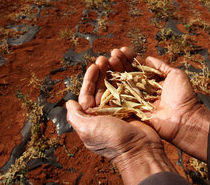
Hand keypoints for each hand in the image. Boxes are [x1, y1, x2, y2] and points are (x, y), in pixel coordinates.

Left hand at [67, 55, 178, 183]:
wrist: (140, 151)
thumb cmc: (112, 140)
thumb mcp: (88, 129)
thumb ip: (76, 116)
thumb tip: (69, 103)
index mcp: (93, 118)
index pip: (88, 94)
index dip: (90, 79)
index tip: (94, 65)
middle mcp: (106, 113)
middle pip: (102, 88)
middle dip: (102, 72)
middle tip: (105, 58)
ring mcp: (121, 110)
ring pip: (116, 86)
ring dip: (115, 72)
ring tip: (116, 60)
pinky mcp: (135, 108)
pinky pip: (130, 90)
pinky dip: (129, 79)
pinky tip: (129, 69)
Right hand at [109, 48, 209, 160]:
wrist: (184, 118)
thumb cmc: (183, 97)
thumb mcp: (175, 75)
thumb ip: (161, 67)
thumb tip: (148, 58)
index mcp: (150, 81)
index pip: (137, 67)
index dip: (129, 58)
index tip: (123, 50)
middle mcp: (141, 90)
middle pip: (126, 74)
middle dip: (119, 62)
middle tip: (113, 54)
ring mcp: (135, 100)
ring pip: (120, 84)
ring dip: (113, 72)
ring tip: (108, 61)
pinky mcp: (131, 111)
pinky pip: (118, 100)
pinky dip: (111, 89)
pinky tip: (105, 78)